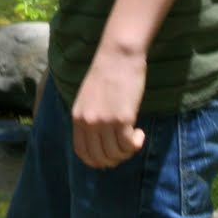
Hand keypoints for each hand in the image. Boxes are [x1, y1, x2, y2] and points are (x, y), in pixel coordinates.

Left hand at [71, 46, 146, 168]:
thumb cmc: (106, 73)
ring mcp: (104, 122)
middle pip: (100, 157)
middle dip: (114, 159)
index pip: (82, 152)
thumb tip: (101, 140)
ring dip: (128, 151)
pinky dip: (136, 144)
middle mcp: (88, 123)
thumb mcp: (88, 98)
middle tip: (126, 148)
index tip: (109, 158)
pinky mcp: (122, 119)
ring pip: (116, 153)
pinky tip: (140, 132)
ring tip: (134, 138)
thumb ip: (90, 118)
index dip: (96, 161)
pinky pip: (128, 144)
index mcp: (77, 118)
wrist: (118, 55)